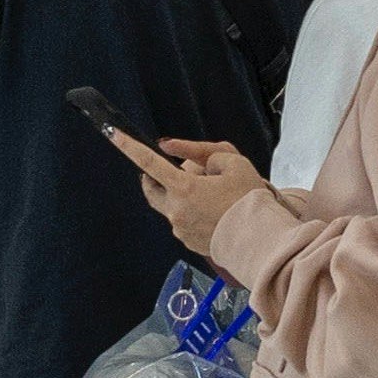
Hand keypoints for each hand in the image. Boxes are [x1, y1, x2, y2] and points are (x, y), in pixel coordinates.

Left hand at [108, 127, 262, 256]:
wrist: (262, 240)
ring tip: (212, 196)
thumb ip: (208, 155)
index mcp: (184, 189)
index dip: (130, 147)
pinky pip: (183, 221)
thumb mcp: (235, 164)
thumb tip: (190, 161)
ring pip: (170, 205)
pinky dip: (192, 213)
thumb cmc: (250, 201)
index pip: (150, 164)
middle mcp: (176, 211)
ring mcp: (180, 229)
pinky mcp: (188, 242)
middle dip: (156, 177)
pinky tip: (215, 213)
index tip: (115, 135)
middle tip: (178, 172)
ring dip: (182, 196)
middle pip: (152, 189)